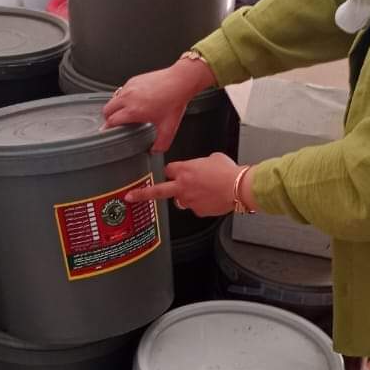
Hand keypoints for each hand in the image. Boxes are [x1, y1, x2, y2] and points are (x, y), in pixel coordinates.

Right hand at [102, 57, 213, 152]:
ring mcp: (130, 87)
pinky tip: (133, 101)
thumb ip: (161, 144)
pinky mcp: (134, 80)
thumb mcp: (168, 128)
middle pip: (107, 109)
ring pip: (113, 99)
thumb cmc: (174, 101)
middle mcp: (128, 98)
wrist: (179, 82)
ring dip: (115, 107)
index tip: (109, 132)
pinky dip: (123, 97)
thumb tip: (154, 151)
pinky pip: (122, 90)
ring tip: (124, 112)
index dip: (108, 128)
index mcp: (133, 111)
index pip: (111, 121)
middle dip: (108, 118)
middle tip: (114, 123)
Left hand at [125, 153, 252, 217]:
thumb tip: (202, 168)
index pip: (169, 170)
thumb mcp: (213, 158)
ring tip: (205, 191)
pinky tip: (214, 199)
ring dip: (188, 197)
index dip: (172, 171)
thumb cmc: (228, 172)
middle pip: (158, 190)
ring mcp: (189, 200)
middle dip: (142, 194)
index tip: (172, 172)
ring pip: (182, 200)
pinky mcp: (198, 211)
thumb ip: (201, 164)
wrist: (239, 187)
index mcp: (184, 169)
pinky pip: (197, 207)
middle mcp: (183, 186)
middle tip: (130, 197)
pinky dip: (203, 204)